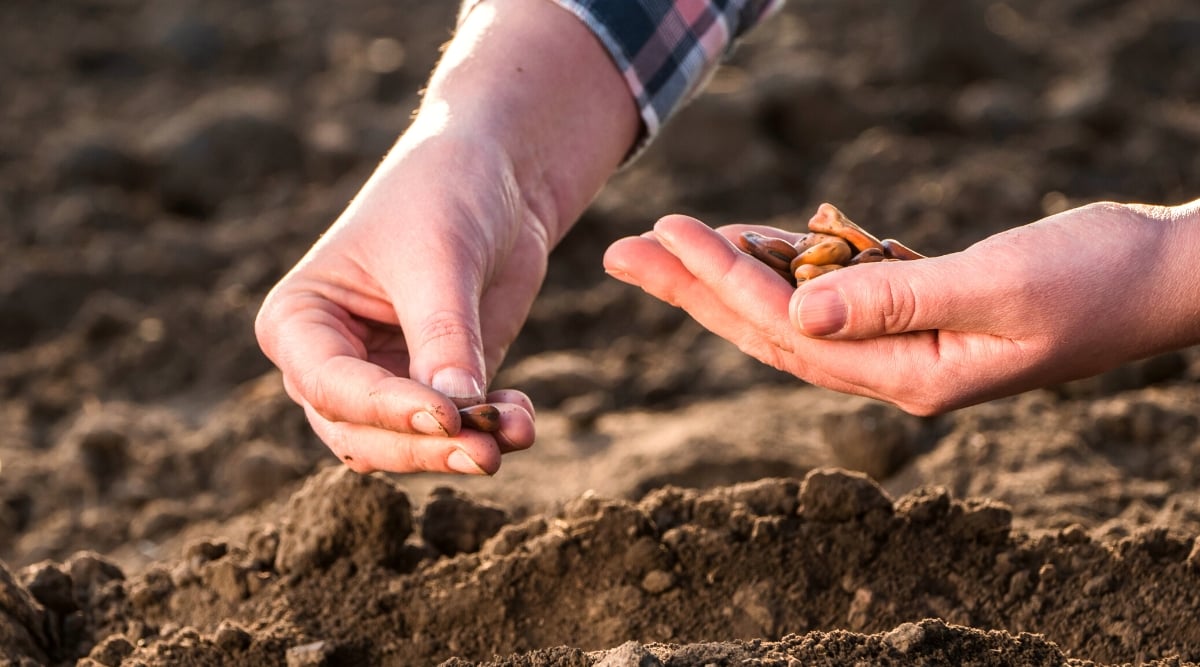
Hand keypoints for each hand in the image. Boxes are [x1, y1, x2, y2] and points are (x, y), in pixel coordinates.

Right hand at [255, 0, 636, 473]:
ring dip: (460, 448)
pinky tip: (522, 419)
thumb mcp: (440, 259)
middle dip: (424, 446)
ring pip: (405, 446)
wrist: (496, 173)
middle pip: (361, 433)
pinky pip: (453, 432)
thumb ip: (443, 337)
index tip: (447, 416)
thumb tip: (457, 414)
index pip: (331, 385)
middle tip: (484, 451)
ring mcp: (381, 382)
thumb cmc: (443, 195)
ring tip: (517, 432)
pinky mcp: (435, 389)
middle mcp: (328, 363)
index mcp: (298, 320)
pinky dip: (488, 432)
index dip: (387, 409)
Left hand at [604, 201, 1199, 414]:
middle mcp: (894, 369)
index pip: (787, 329)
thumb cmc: (1095, 279)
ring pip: (792, 313)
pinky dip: (789, 266)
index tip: (667, 235)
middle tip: (622, 253)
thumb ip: (896, 299)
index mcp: (908, 374)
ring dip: (729, 278)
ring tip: (668, 245)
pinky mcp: (917, 314)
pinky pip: (833, 295)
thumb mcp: (997, 286)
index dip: (721, 281)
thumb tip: (797, 317)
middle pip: (767, 331)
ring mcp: (904, 345)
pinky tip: (754, 244)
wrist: (1158, 279)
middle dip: (692, 290)